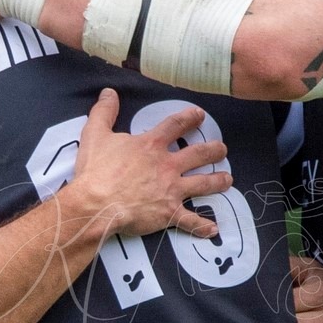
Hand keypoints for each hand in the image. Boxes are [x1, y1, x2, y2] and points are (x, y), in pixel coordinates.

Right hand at [70, 89, 231, 240]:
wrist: (96, 204)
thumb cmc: (96, 171)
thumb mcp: (95, 134)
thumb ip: (104, 112)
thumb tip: (108, 92)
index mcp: (151, 145)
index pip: (175, 125)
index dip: (189, 118)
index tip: (200, 115)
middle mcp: (166, 165)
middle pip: (198, 154)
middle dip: (213, 150)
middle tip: (222, 149)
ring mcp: (171, 189)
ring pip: (202, 183)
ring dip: (217, 181)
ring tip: (227, 179)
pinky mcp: (168, 213)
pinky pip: (190, 220)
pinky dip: (202, 226)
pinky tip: (213, 229)